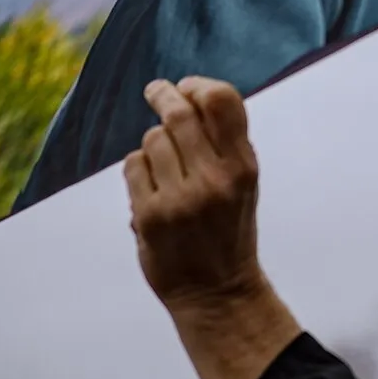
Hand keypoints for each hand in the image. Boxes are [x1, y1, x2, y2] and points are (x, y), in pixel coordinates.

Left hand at [124, 76, 264, 312]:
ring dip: (154, 145)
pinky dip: (139, 170)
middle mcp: (215, 180)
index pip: (222, 102)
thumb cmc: (229, 228)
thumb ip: (225, 140)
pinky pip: (133, 166)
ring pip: (152, 139)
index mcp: (243, 167)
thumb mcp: (243, 182)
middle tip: (156, 90)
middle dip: (163, 95)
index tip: (186, 88)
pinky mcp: (151, 216)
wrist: (217, 292)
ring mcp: (180, 199)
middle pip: (179, 114)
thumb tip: (189, 93)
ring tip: (165, 167)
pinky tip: (152, 187)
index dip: (199, 86)